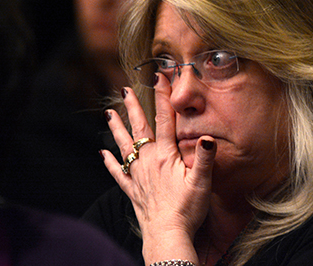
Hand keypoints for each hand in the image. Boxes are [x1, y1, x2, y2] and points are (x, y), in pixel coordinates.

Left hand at [100, 73, 216, 262]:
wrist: (167, 234)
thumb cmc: (187, 209)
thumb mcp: (202, 182)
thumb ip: (205, 158)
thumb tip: (209, 136)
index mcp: (165, 155)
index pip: (164, 120)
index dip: (162, 97)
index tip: (158, 77)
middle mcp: (148, 161)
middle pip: (139, 128)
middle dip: (133, 107)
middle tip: (125, 89)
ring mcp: (138, 176)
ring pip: (125, 146)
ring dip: (117, 129)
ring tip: (109, 114)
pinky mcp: (133, 190)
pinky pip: (118, 173)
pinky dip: (109, 162)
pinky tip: (103, 153)